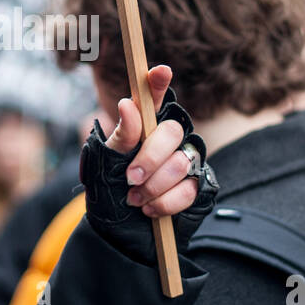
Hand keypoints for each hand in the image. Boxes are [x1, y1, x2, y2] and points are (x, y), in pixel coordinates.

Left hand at [79, 65, 217, 261]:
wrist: (119, 233)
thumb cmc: (110, 192)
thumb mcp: (106, 164)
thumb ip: (119, 137)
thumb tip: (127, 104)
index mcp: (143, 127)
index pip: (153, 98)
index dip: (157, 83)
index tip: (159, 71)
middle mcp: (168, 140)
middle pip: (173, 132)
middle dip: (150, 157)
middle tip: (130, 178)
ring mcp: (186, 162)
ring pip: (182, 162)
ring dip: (154, 185)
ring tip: (135, 198)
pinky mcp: (198, 186)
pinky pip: (190, 188)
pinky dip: (166, 202)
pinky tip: (150, 209)